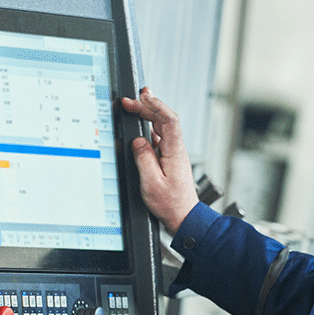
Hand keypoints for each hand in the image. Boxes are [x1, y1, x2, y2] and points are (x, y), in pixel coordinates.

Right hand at [120, 87, 198, 233]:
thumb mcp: (151, 183)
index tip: (141, 98)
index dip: (155, 105)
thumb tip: (138, 141)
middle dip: (148, 106)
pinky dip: (149, 128)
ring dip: (149, 115)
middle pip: (164, 119)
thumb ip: (144, 159)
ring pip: (162, 127)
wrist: (183, 217)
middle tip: (130, 100)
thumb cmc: (171, 204)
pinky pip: (159, 138)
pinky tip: (140, 127)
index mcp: (174, 152)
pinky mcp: (169, 159)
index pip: (169, 119)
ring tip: (135, 105)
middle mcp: (176, 150)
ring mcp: (173, 154)